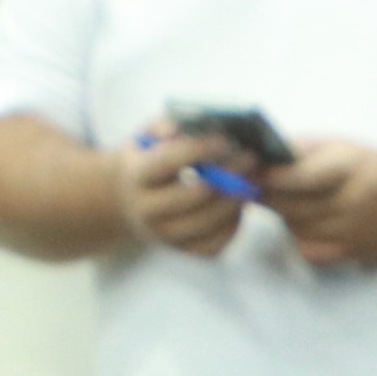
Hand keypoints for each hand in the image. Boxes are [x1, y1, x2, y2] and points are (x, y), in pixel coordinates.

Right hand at [119, 123, 248, 256]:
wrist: (125, 199)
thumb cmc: (146, 158)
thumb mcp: (147, 135)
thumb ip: (169, 125)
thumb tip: (198, 124)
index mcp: (136, 176)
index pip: (168, 162)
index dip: (198, 149)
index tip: (225, 139)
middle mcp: (146, 210)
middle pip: (192, 196)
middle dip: (226, 175)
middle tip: (250, 159)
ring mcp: (163, 235)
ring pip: (206, 223)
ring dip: (234, 201)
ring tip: (251, 181)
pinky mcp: (180, 251)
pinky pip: (213, 245)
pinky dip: (232, 226)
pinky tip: (239, 205)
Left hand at [257, 138, 376, 266]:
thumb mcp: (346, 145)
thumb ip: (305, 149)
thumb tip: (263, 154)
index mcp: (349, 168)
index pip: (299, 176)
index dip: (269, 176)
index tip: (247, 171)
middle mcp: (350, 202)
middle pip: (290, 206)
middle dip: (266, 195)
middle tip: (252, 185)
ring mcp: (349, 232)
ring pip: (295, 228)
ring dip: (282, 214)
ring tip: (285, 199)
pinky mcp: (349, 254)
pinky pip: (307, 249)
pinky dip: (298, 235)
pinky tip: (305, 222)